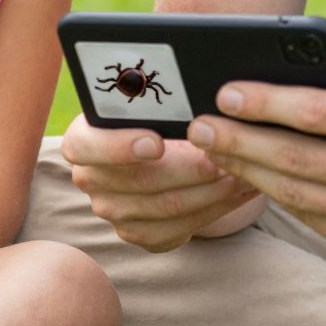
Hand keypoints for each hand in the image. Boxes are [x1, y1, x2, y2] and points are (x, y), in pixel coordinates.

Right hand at [60, 114, 259, 251]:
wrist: (154, 153)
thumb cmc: (153, 115)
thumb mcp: (148, 102)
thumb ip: (159, 98)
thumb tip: (196, 91)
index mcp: (82, 140)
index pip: (88, 146)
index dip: (121, 146)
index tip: (157, 142)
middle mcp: (90, 179)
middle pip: (142, 180)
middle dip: (192, 168)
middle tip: (227, 153)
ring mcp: (113, 211)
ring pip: (168, 207)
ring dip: (213, 189)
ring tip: (244, 170)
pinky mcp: (139, 234)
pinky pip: (180, 229)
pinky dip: (217, 208)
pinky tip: (241, 192)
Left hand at [189, 19, 325, 255]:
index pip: (320, 114)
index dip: (268, 104)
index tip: (225, 93)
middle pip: (298, 159)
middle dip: (240, 142)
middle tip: (198, 128)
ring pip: (298, 194)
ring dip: (247, 172)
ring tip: (212, 151)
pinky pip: (311, 218)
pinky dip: (275, 196)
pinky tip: (248, 175)